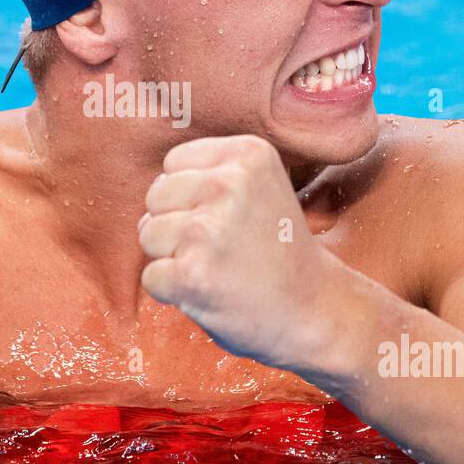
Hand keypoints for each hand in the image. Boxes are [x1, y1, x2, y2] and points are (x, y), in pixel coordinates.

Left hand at [139, 134, 341, 373]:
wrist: (315, 310)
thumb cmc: (277, 250)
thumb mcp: (260, 186)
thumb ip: (213, 172)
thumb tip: (156, 184)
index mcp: (247, 153)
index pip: (174, 163)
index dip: (191, 196)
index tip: (228, 219)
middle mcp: (227, 184)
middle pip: (155, 196)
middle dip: (176, 224)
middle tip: (223, 248)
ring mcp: (208, 229)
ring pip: (148, 235)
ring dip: (173, 258)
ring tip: (217, 268)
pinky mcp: (192, 273)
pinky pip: (150, 277)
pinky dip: (172, 293)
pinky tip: (210, 292)